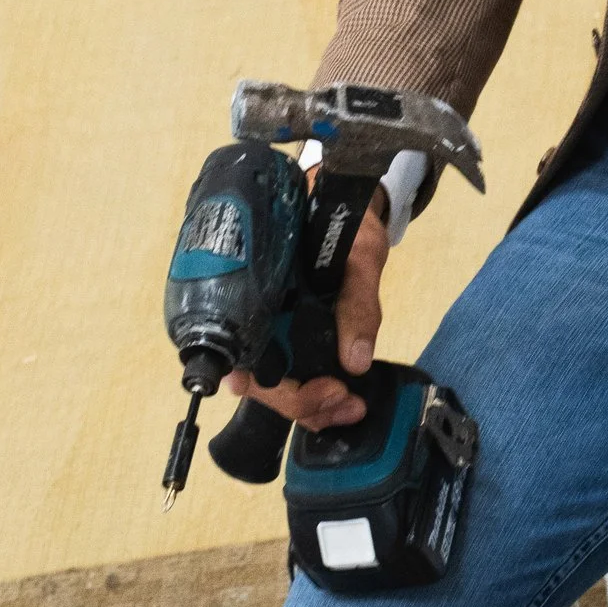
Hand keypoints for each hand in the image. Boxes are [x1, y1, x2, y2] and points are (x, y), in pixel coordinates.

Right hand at [226, 192, 392, 433]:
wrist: (342, 200)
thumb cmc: (342, 222)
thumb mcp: (359, 256)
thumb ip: (358, 304)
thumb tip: (356, 361)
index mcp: (255, 299)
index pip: (249, 366)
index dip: (282, 391)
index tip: (327, 388)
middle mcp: (254, 319)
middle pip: (263, 386)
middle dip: (304, 404)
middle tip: (347, 402)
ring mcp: (270, 330)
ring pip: (276, 388)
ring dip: (311, 406)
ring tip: (350, 406)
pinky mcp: (289, 336)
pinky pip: (292, 377)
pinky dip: (314, 397)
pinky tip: (341, 400)